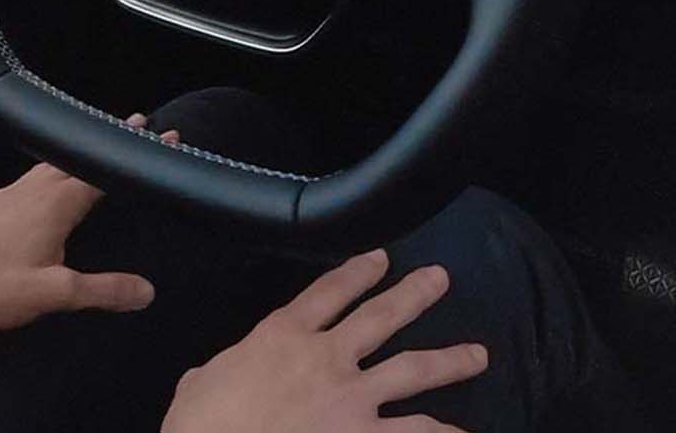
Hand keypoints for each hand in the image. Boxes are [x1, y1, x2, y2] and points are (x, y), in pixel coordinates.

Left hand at [0, 117, 163, 331]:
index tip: (160, 135)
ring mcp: (5, 195)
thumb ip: (102, 290)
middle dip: (105, 145)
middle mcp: (31, 190)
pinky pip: (23, 183)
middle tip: (132, 130)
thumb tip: (145, 290)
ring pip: (47, 167)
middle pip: (76, 158)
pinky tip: (39, 195)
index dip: (133, 152)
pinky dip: (44, 178)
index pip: (103, 170)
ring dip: (73, 158)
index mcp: (54, 203)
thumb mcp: (54, 293)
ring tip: (90, 158)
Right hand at [161, 249, 487, 432]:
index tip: (380, 258)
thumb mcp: (198, 385)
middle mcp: (325, 358)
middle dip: (414, 295)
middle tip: (439, 279)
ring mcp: (350, 400)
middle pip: (380, 317)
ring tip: (477, 355)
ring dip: (449, 361)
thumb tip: (208, 376)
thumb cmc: (201, 426)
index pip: (327, 292)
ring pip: (413, 370)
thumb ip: (215, 372)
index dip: (356, 272)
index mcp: (281, 336)